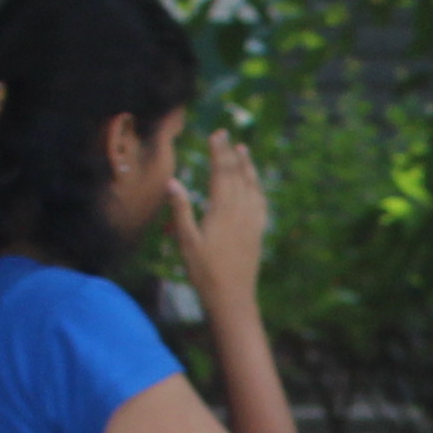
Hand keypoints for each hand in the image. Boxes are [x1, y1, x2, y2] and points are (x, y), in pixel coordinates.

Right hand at [172, 133, 268, 314]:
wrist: (233, 298)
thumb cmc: (204, 272)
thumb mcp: (186, 242)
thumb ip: (180, 210)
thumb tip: (172, 182)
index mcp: (222, 212)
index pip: (221, 173)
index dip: (218, 152)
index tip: (215, 134)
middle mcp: (240, 213)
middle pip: (237, 176)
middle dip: (231, 153)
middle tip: (226, 135)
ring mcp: (252, 223)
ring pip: (252, 187)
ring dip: (248, 167)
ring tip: (244, 150)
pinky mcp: (258, 234)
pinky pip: (260, 204)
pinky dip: (257, 188)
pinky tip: (256, 185)